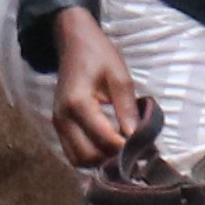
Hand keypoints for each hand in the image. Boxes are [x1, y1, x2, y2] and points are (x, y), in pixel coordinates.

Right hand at [44, 12, 150, 172]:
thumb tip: (138, 138)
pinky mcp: (58, 126)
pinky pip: (73, 152)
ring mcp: (57, 123)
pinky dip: (90, 157)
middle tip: (136, 154)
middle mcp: (63, 118)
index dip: (126, 149)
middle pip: (88, 156)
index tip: (147, 149)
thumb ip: (127, 109)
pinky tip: (108, 149)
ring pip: (78, 160)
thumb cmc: (98, 55)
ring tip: (122, 153)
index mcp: (78, 103)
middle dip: (112, 160)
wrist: (73, 42)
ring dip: (100, 162)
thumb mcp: (120, 77)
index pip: (104, 139)